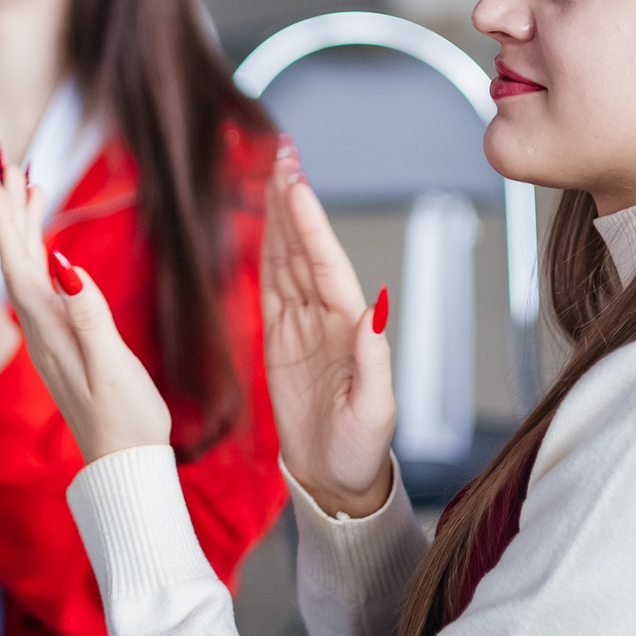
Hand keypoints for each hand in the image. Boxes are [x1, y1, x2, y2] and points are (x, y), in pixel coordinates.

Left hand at [0, 160, 173, 462]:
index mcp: (48, 326)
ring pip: (27, 267)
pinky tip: (45, 242)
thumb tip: (62, 262)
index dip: (4, 214)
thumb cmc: (124, 420)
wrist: (123, 464)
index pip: (16, 259)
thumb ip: (88, 315)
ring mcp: (50, 334)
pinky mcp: (62, 341)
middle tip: (4, 160)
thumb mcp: (109, 366)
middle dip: (8, 207)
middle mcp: (41, 327)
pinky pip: (40, 286)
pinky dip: (39, 254)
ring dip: (22, 225)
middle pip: (16, 256)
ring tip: (25, 184)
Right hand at [261, 139, 394, 514]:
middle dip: (292, 201)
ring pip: (286, 258)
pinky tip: (261, 223)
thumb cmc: (361, 451)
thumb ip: (373, 362)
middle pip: (304, 248)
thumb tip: (372, 313)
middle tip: (282, 155)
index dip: (308, 223)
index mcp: (350, 329)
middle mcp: (327, 318)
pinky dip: (266, 250)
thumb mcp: (374, 412)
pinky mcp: (280, 339)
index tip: (294, 183)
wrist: (336, 480)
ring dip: (278, 216)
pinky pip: (271, 285)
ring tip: (272, 173)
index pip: (325, 264)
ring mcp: (302, 326)